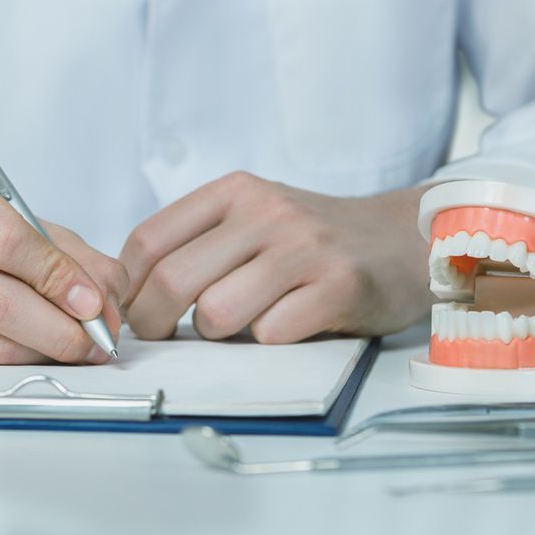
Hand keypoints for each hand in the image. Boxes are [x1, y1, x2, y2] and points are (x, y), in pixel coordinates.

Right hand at [0, 167, 126, 363]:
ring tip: (69, 346)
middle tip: (94, 343)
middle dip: (58, 330)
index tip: (95, 305)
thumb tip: (110, 299)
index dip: (58, 279)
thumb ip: (66, 252)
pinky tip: (23, 346)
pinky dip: (8, 358)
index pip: (8, 241)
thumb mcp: (8, 217)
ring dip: (40, 351)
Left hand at [117, 172, 432, 342]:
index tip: (130, 312)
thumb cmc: (314, 240)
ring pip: (218, 313)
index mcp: (234, 192)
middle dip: (155, 323)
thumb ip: (199, 243)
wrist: (405, 238)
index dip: (128, 288)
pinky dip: (267, 343)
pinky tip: (286, 326)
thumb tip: (131, 295)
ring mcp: (304, 248)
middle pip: (174, 281)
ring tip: (238, 327)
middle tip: (165, 339)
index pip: (149, 241)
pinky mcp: (339, 286)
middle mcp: (266, 212)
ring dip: (216, 335)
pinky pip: (272, 332)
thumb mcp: (253, 218)